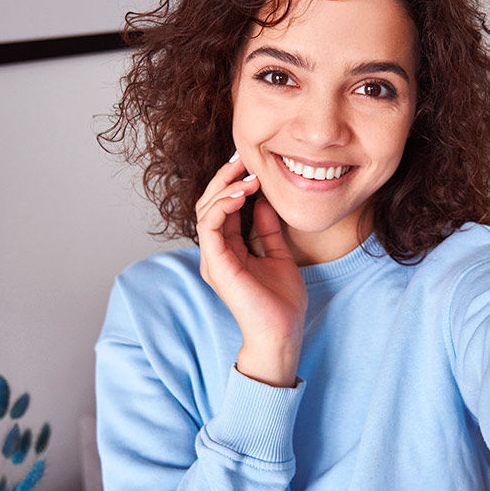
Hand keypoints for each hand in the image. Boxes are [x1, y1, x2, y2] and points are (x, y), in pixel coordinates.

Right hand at [196, 154, 307, 386]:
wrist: (282, 333)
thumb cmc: (282, 301)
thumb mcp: (279, 254)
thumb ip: (268, 228)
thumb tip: (266, 200)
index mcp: (229, 250)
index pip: (224, 209)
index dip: (235, 183)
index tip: (251, 163)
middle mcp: (216, 253)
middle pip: (210, 204)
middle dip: (225, 177)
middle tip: (242, 157)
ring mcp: (213, 259)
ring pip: (206, 210)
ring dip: (225, 187)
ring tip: (247, 173)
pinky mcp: (216, 264)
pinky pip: (210, 225)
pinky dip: (224, 205)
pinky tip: (243, 192)